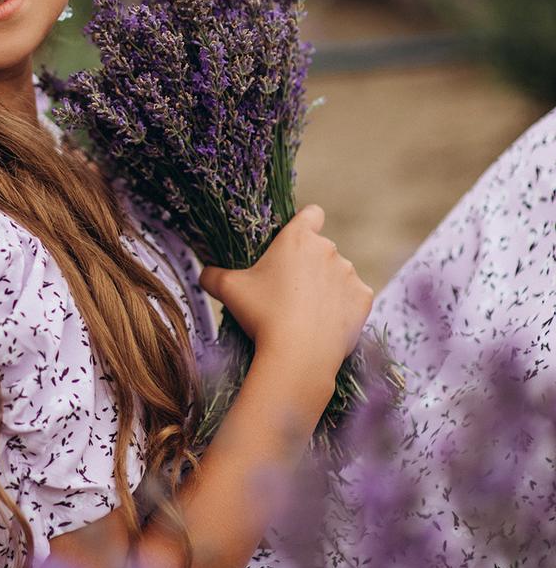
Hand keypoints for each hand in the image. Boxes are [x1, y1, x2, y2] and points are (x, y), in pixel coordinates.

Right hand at [198, 205, 373, 388]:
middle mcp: (328, 249)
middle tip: (288, 292)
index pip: (311, 213)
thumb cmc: (262, 314)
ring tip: (306, 313)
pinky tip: (326, 324)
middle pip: (321, 250)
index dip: (304, 224)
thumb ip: (212, 275)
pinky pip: (354, 298)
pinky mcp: (363, 298)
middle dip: (309, 266)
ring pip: (338, 275)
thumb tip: (204, 274)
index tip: (294, 244)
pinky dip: (343, 308)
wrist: (299, 354)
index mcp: (298, 237)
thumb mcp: (228, 290)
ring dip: (327, 287)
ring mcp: (349, 274)